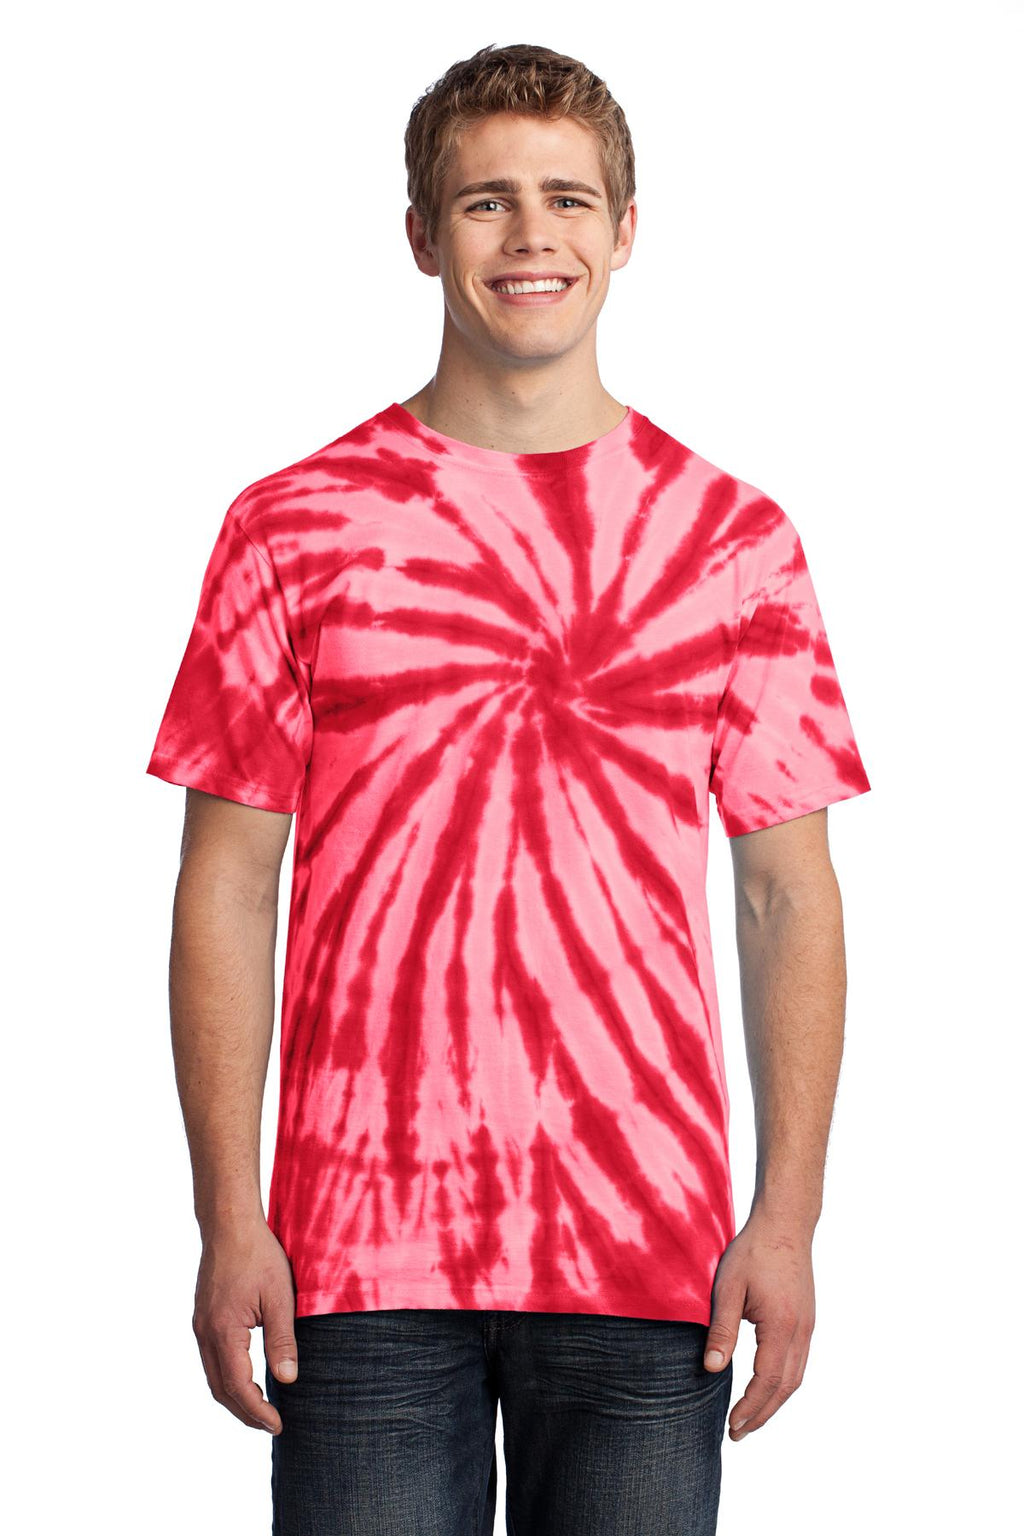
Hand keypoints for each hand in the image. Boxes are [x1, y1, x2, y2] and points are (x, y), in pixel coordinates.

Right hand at [192, 1218, 298, 1433]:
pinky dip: (228, 1377)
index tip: (278, 1425)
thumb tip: (288, 1380)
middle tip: (271, 1424)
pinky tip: (247, 1377)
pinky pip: (212, 1359)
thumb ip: (282, 1341)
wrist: (230, 1224)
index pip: (238, 1387)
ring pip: (213, 1376)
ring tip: (261, 1408)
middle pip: (221, 1389)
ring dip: (235, 1397)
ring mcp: (200, 1325)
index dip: (258, 1412)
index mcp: (223, 1331)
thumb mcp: (279, 1297)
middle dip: (245, 1412)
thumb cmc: (258, 1255)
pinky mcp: (203, 1317)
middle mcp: (205, 1333)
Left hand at [702, 1210, 815, 1440]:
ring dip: (773, 1402)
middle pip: (785, 1387)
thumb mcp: (728, 1288)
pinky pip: (798, 1362)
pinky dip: (782, 1384)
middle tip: (738, 1433)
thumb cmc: (753, 1252)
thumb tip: (711, 1369)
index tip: (732, 1425)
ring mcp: (807, 1327)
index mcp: (781, 1326)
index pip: (766, 1381)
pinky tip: (766, 1387)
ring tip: (750, 1419)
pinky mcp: (806, 1320)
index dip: (749, 1408)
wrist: (785, 1224)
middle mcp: (800, 1332)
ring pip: (795, 1378)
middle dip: (761, 1414)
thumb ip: (721, 1330)